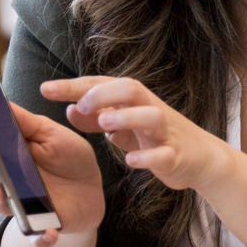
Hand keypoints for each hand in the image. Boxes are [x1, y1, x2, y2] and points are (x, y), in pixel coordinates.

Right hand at [0, 100, 105, 246]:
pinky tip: (49, 235)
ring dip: (3, 202)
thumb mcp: (50, 134)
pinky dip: (40, 239)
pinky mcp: (43, 227)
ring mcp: (25, 207)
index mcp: (10, 159)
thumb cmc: (66, 156)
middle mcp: (10, 184)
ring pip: (5, 208)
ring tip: (5, 193)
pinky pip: (37, 238)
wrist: (90, 188)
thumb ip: (25, 122)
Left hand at [41, 76, 234, 193]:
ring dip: (127, 117)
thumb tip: (69, 109)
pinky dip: (148, 157)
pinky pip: (164, 154)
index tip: (46, 89)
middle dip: (104, 93)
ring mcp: (165, 132)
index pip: (102, 85)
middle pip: (131, 89)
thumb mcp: (123, 125)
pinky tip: (130, 162)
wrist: (200, 158)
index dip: (74, 86)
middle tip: (79, 104)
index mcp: (134, 100)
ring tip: (105, 123)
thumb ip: (96, 118)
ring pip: (152, 116)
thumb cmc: (156, 137)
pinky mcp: (176, 156)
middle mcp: (150, 109)